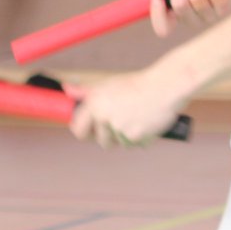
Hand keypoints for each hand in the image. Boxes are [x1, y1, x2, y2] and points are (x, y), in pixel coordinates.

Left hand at [69, 69, 187, 147]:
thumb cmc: (137, 85)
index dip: (83, 131)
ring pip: (117, 143)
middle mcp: (102, 116)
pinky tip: (146, 123)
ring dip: (125, 137)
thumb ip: (87, 92)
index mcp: (94, 102)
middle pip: (99, 140)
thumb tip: (66, 90)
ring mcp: (117, 128)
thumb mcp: (109, 85)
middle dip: (106, 138)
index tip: (89, 131)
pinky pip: (133, 145)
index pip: (78, 127)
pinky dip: (140, 138)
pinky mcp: (133, 137)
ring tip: (136, 118)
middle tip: (118, 127)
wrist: (164, 87)